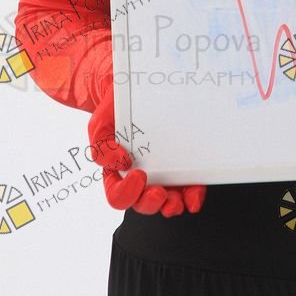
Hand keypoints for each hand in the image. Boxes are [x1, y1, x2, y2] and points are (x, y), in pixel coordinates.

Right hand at [87, 80, 206, 216]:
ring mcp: (162, 174)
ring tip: (178, 200)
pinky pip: (188, 188)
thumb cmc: (116, 111)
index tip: (138, 174)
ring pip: (167, 202)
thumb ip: (101, 146)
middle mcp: (141, 178)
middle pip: (143, 203)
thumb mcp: (100, 125)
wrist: (134, 90)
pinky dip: (193, 196)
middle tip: (159, 193)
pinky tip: (195, 195)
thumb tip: (120, 162)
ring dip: (173, 205)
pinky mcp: (181, 168)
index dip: (127, 194)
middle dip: (151, 203)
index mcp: (119, 173)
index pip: (118, 196)